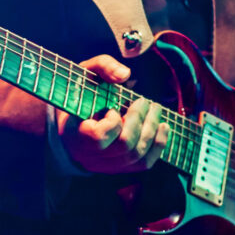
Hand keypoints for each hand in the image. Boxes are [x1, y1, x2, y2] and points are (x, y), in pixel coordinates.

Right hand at [55, 55, 169, 173]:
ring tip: (155, 110)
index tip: (112, 108)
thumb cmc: (79, 95)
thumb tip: (125, 75)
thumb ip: (102, 66)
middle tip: (143, 102)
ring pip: (136, 155)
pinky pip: (143, 164)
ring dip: (152, 129)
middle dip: (140, 120)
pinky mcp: (119, 168)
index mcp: (74, 135)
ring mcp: (105, 165)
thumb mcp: (85, 74)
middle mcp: (89, 155)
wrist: (71, 120)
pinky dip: (158, 144)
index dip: (112, 123)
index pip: (98, 138)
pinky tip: (162, 127)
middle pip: (125, 146)